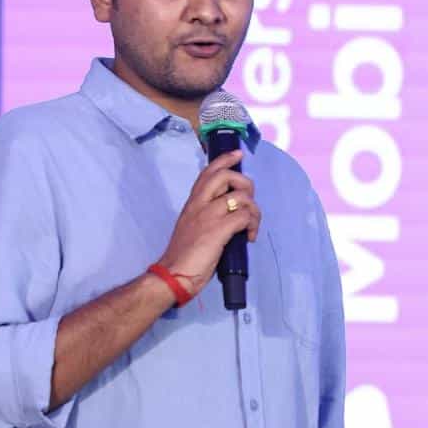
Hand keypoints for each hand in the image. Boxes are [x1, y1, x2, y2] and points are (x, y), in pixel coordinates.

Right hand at [156, 152, 259, 295]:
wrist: (174, 274)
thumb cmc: (184, 256)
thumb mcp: (193, 227)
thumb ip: (207, 215)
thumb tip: (231, 212)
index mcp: (193, 203)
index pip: (207, 173)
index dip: (224, 160)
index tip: (237, 154)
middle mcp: (199, 204)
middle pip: (226, 176)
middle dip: (245, 184)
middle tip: (249, 203)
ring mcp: (208, 215)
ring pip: (241, 197)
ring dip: (254, 211)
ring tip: (250, 227)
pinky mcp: (218, 229)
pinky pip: (244, 216)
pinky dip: (252, 225)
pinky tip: (248, 237)